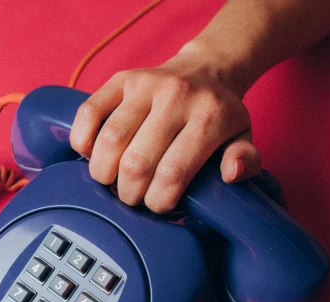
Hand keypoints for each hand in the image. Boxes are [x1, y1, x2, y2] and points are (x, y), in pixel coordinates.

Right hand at [69, 48, 259, 213]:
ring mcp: (144, 85)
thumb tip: (230, 173)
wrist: (205, 68)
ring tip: (111, 180)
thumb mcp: (243, 136)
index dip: (158, 201)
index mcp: (209, 117)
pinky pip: (88, 113)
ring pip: (110, 141)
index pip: (173, 174)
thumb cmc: (219, 114)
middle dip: (129, 193)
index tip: (158, 205)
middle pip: (136, 163)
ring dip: (104, 173)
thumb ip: (246, 160)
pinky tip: (91, 154)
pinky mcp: (119, 79)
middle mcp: (176, 96)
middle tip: (133, 197)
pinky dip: (83, 141)